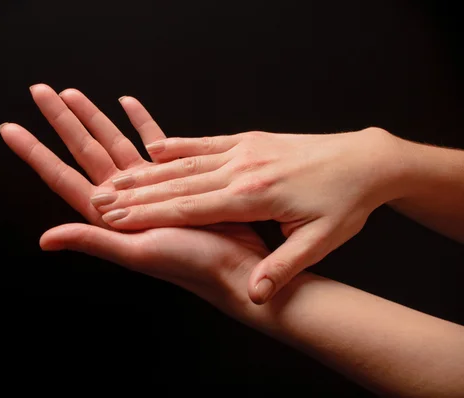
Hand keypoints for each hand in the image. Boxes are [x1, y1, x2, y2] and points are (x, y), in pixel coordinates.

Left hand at [0, 84, 269, 312]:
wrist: (233, 266)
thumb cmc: (189, 265)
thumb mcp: (136, 252)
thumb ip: (91, 239)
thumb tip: (46, 239)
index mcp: (108, 214)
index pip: (61, 176)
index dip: (34, 152)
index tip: (10, 128)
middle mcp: (122, 197)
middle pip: (82, 150)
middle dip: (60, 121)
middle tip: (39, 91)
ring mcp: (146, 185)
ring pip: (112, 141)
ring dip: (93, 116)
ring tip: (73, 93)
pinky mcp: (173, 178)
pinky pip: (152, 142)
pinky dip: (140, 121)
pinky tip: (128, 103)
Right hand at [92, 128, 404, 302]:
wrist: (365, 160)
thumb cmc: (344, 203)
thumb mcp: (320, 241)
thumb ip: (284, 267)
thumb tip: (257, 296)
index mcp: (253, 196)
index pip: (189, 208)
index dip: (149, 214)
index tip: (115, 219)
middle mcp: (241, 169)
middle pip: (177, 184)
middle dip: (135, 194)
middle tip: (98, 200)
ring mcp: (243, 150)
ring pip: (185, 162)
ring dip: (147, 172)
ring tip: (116, 178)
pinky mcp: (249, 140)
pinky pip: (205, 143)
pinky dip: (177, 146)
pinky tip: (154, 149)